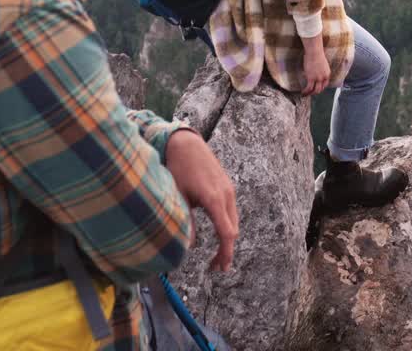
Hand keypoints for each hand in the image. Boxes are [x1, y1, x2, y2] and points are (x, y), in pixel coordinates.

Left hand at [165, 129, 238, 271]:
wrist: (186, 143)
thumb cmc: (178, 168)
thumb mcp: (178, 196)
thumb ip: (185, 222)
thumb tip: (188, 246)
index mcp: (214, 199)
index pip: (226, 233)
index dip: (225, 253)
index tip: (221, 268)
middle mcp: (226, 195)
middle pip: (233, 229)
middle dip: (226, 250)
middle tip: (215, 268)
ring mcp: (228, 190)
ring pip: (233, 220)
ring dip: (227, 238)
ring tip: (216, 255)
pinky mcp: (226, 186)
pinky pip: (230, 211)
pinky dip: (226, 225)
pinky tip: (216, 232)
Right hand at [301, 35, 329, 96]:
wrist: (314, 52)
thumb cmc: (316, 54)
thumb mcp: (321, 64)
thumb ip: (319, 70)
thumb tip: (313, 71)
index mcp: (327, 74)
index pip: (325, 84)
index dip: (320, 87)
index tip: (315, 88)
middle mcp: (324, 77)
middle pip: (320, 89)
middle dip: (315, 92)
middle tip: (310, 93)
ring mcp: (318, 78)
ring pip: (315, 90)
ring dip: (310, 94)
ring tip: (305, 94)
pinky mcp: (311, 78)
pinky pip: (309, 88)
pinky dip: (305, 92)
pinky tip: (302, 92)